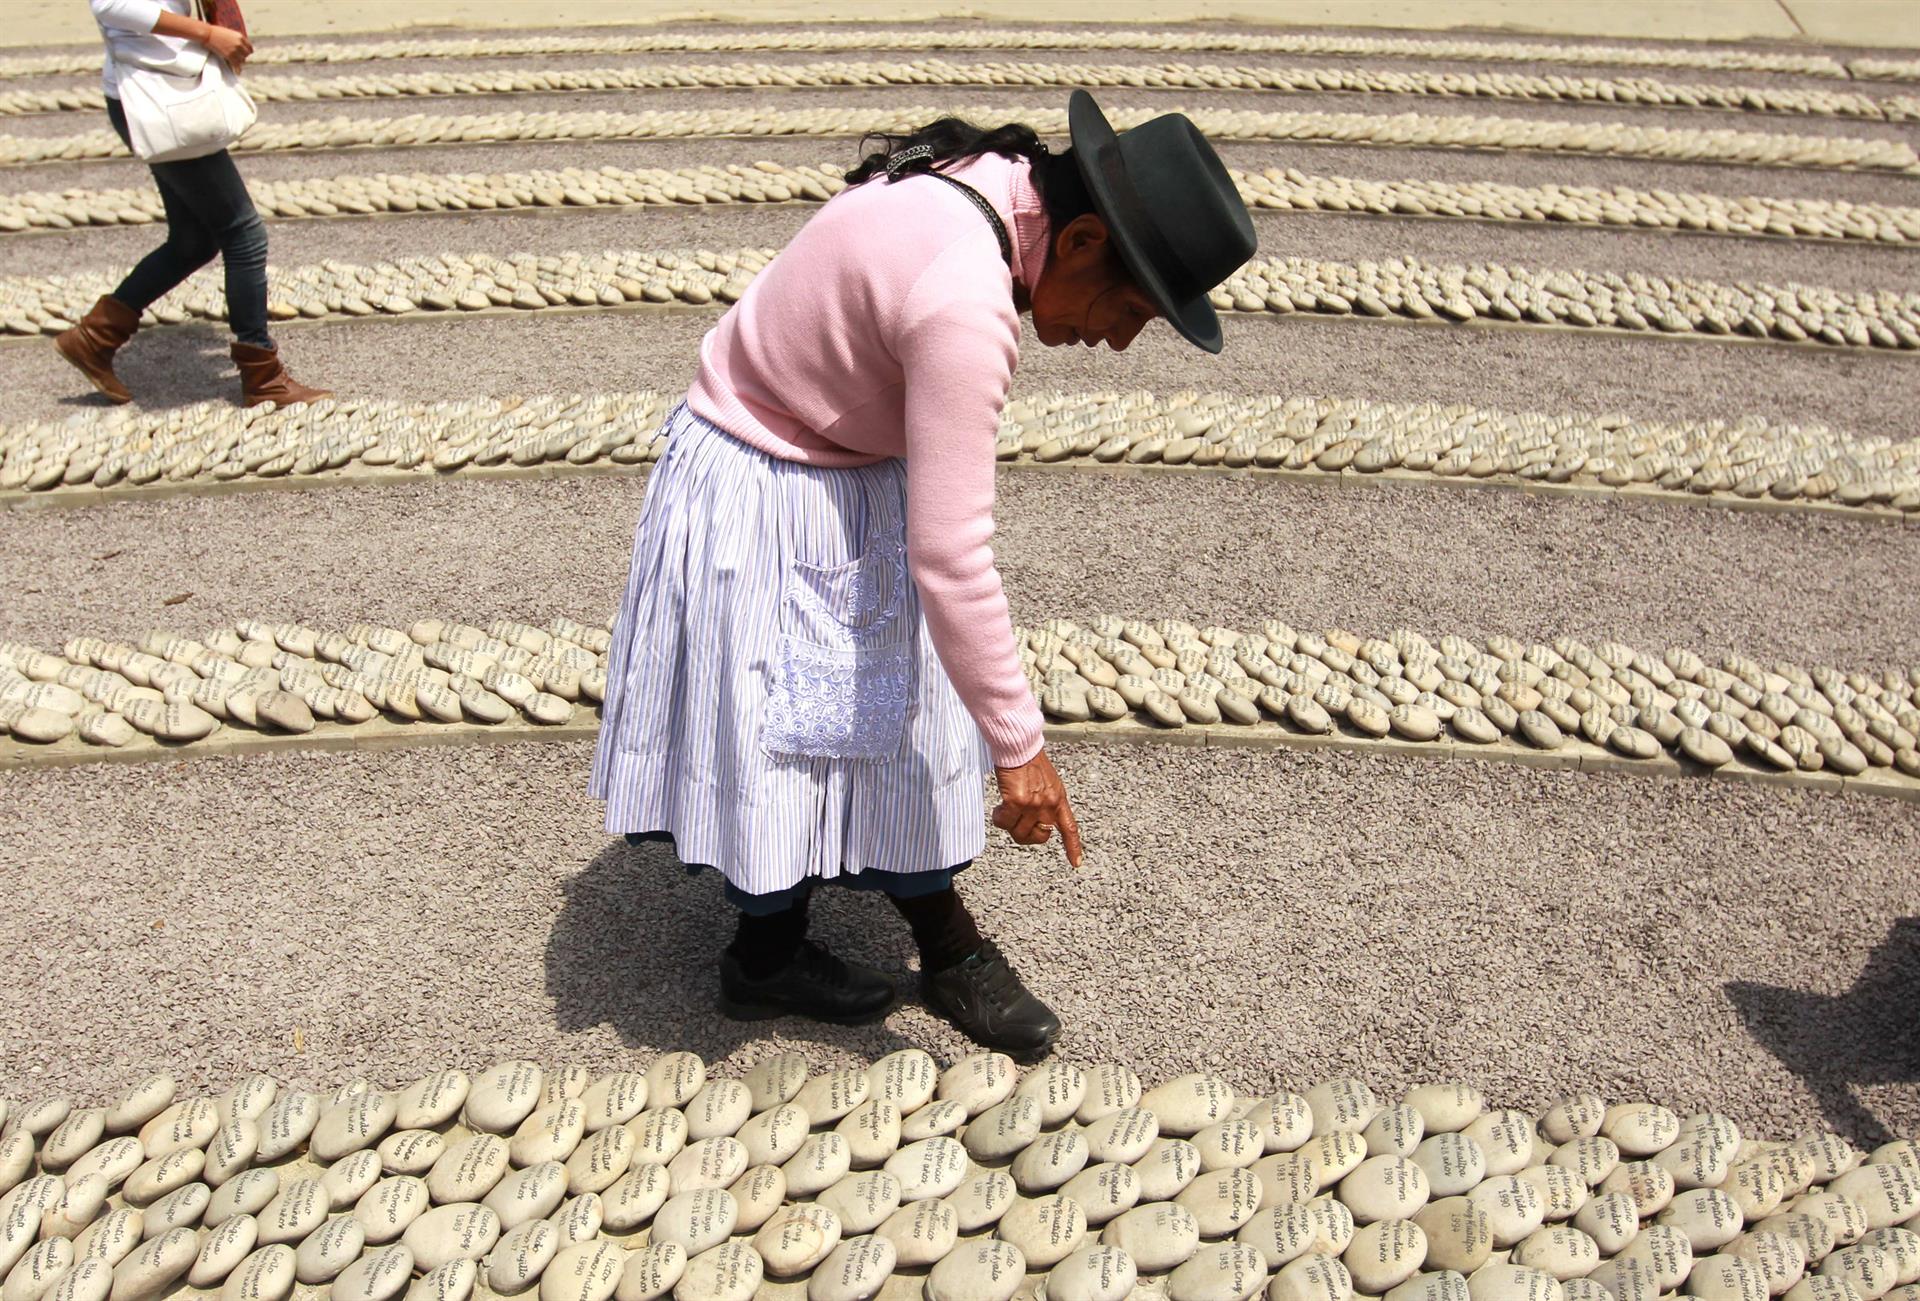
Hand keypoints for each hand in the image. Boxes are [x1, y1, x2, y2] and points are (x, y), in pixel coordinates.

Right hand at [202, 24, 251, 70]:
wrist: (208, 34)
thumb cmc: (216, 32)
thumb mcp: (230, 33)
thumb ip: (236, 39)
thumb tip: (239, 46)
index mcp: (240, 37)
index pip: (250, 47)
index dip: (247, 52)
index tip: (245, 54)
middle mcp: (240, 43)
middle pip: (246, 54)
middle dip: (243, 57)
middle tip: (239, 59)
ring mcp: (235, 50)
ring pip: (242, 60)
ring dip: (239, 62)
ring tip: (236, 64)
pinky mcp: (230, 56)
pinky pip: (237, 65)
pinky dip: (237, 69)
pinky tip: (237, 72)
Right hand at [992, 748, 1082, 867]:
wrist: (1019, 746)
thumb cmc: (1029, 760)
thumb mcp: (1048, 782)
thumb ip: (1047, 801)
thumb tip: (1038, 820)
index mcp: (1059, 799)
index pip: (1070, 828)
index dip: (1073, 847)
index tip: (1076, 862)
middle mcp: (1049, 804)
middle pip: (1038, 837)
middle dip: (1025, 833)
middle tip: (1017, 821)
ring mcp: (1034, 804)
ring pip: (1018, 832)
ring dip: (1009, 824)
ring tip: (1006, 807)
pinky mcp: (1017, 802)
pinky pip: (1004, 822)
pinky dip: (999, 818)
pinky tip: (999, 807)